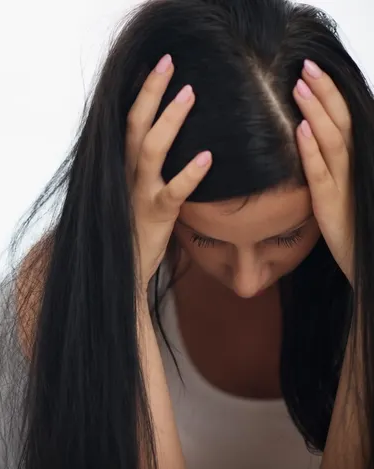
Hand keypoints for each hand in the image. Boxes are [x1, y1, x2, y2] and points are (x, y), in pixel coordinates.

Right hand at [126, 54, 211, 292]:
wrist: (118, 270)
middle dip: (151, 92)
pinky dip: (190, 174)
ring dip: (169, 120)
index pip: (128, 121)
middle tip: (168, 62)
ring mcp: (139, 194)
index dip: (142, 93)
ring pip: (150, 150)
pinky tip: (208, 158)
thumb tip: (162, 142)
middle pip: (134, 125)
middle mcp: (125, 174)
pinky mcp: (155, 215)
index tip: (157, 66)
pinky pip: (173, 192)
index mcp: (121, 166)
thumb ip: (142, 168)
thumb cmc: (129, 230)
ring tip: (189, 93)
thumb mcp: (131, 193)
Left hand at [294, 59, 353, 285]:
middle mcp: (353, 167)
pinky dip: (310, 150)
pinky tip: (299, 129)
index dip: (329, 94)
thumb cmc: (350, 225)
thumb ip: (328, 164)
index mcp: (354, 162)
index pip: (342, 120)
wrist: (365, 262)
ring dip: (315, 112)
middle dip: (323, 92)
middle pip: (339, 122)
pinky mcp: (331, 203)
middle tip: (304, 66)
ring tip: (299, 87)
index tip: (310, 70)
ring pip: (331, 141)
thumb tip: (309, 137)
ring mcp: (344, 184)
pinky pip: (320, 173)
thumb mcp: (339, 189)